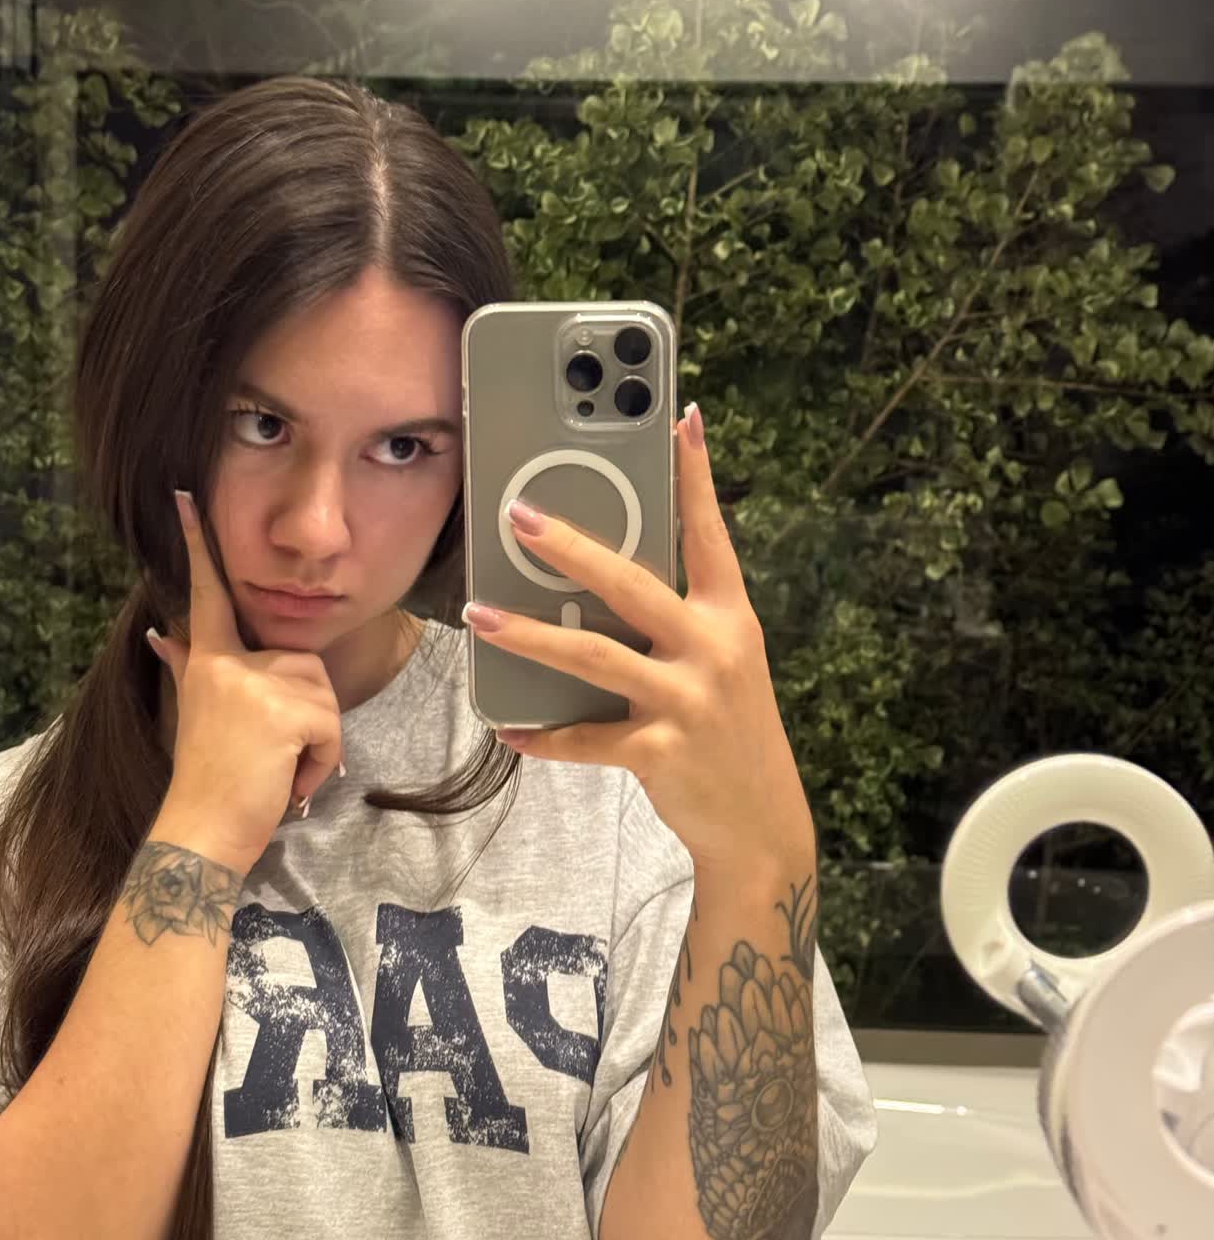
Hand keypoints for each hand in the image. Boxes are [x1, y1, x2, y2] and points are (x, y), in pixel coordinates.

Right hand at [146, 490, 345, 864]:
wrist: (199, 834)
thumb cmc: (207, 783)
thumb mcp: (197, 715)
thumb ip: (185, 666)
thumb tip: (161, 633)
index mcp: (207, 662)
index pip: (206, 594)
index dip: (198, 546)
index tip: (186, 496)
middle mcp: (226, 664)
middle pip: (306, 663)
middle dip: (308, 714)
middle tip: (271, 757)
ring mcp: (253, 685)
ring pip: (324, 695)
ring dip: (316, 742)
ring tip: (277, 770)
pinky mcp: (282, 710)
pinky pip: (330, 726)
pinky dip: (321, 761)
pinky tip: (287, 780)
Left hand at [462, 405, 812, 873]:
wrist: (760, 821)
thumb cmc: (729, 729)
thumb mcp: (722, 662)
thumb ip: (676, 619)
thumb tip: (603, 576)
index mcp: (730, 617)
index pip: (710, 533)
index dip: (695, 476)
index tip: (680, 418)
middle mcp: (713, 649)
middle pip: (632, 585)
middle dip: (571, 547)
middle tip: (519, 516)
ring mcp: (688, 702)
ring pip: (595, 657)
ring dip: (530, 634)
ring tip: (480, 614)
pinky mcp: (661, 752)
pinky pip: (588, 739)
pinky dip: (545, 734)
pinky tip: (510, 725)